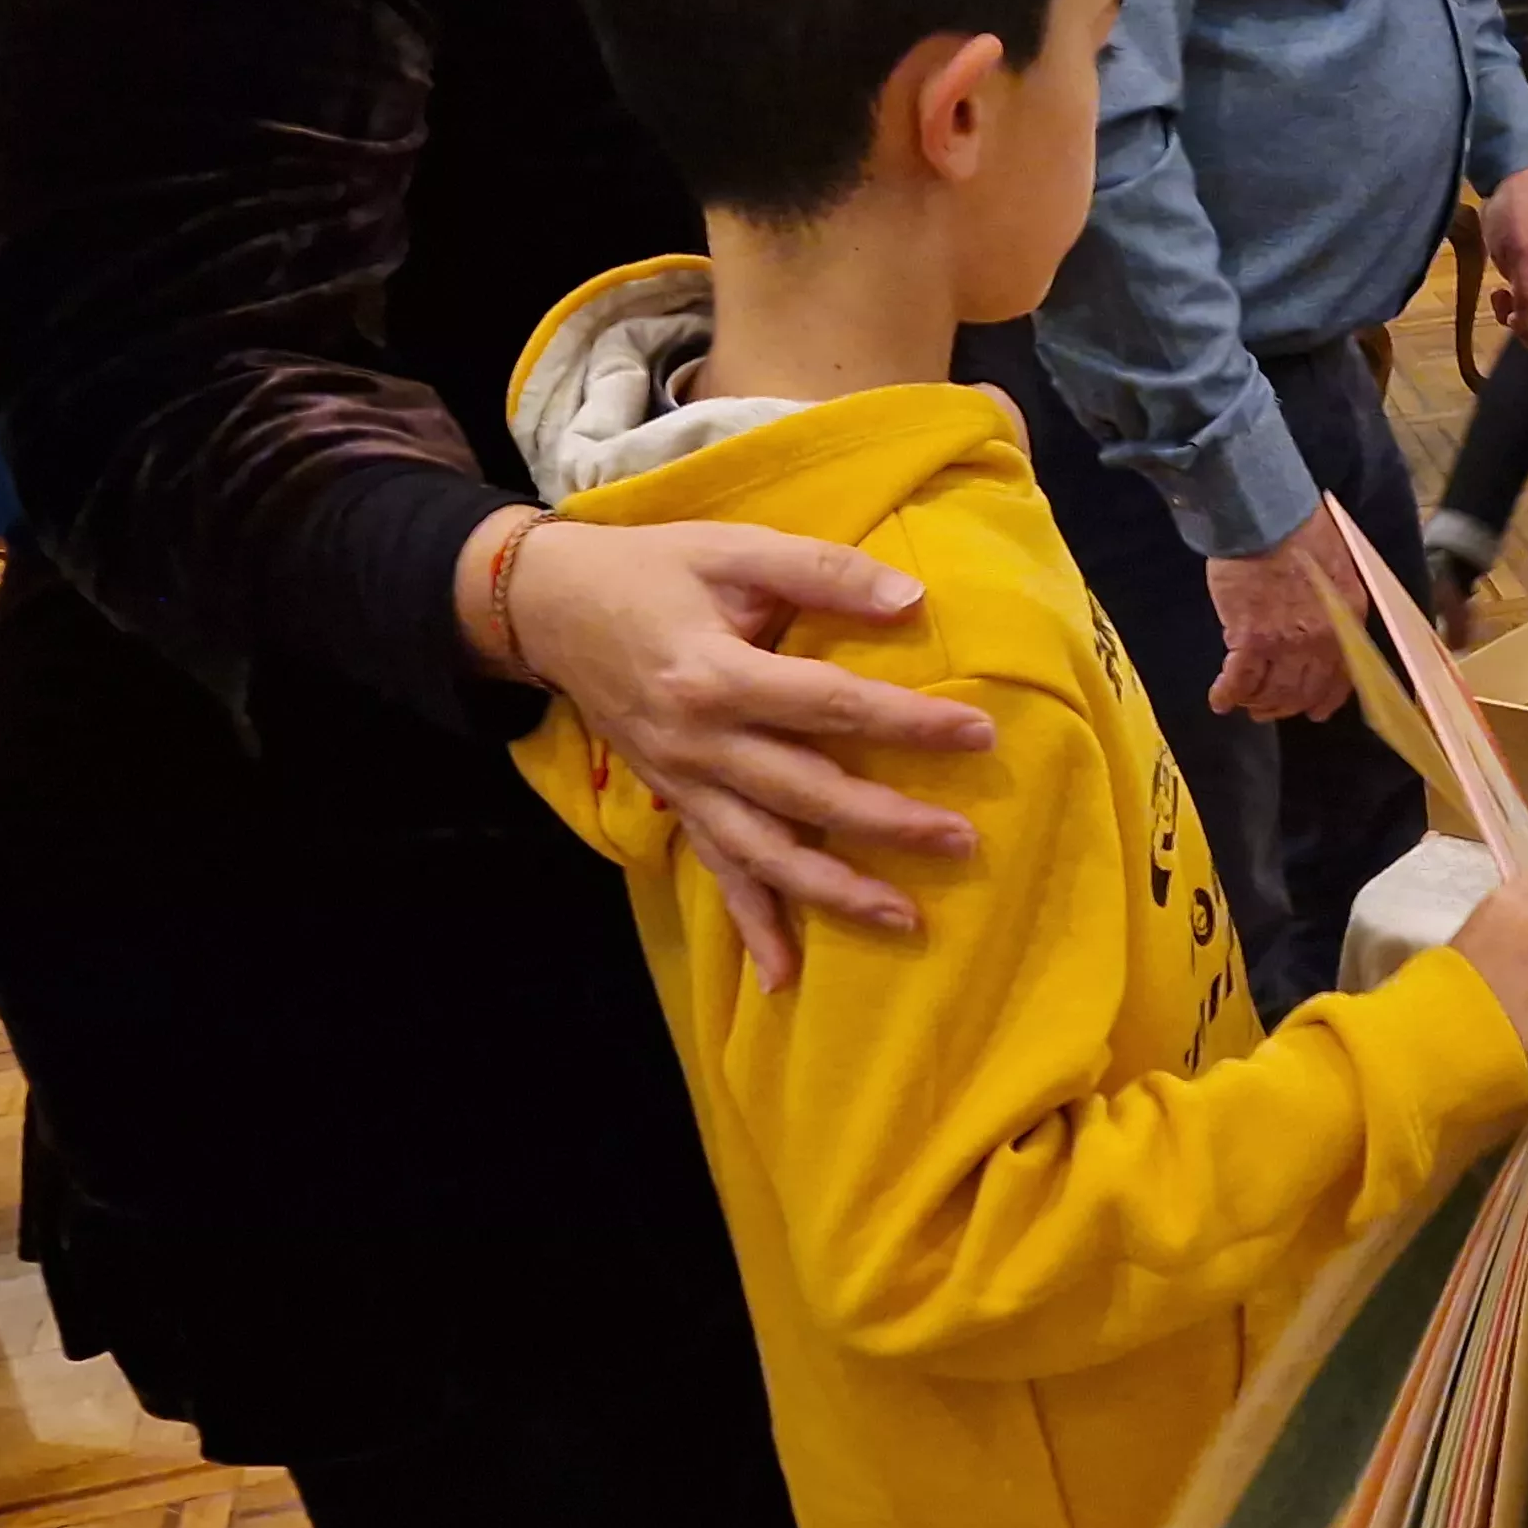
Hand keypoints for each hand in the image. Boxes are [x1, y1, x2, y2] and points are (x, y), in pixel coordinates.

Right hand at [481, 511, 993, 987]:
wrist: (548, 607)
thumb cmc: (652, 570)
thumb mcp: (734, 550)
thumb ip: (823, 573)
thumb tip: (913, 599)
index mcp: (715, 676)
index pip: (830, 706)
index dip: (906, 722)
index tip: (978, 733)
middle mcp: (698, 745)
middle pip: (805, 793)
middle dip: (886, 823)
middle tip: (962, 840)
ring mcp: (683, 784)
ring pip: (764, 853)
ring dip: (832, 892)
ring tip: (904, 919)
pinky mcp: (674, 804)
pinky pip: (716, 872)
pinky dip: (749, 926)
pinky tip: (783, 977)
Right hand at [1204, 511, 1365, 723]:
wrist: (1266, 515)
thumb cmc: (1298, 530)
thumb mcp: (1335, 570)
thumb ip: (1332, 606)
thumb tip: (1314, 630)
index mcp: (1349, 619)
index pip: (1343, 677)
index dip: (1325, 699)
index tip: (1313, 711)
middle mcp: (1324, 639)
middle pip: (1304, 690)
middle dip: (1284, 706)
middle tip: (1266, 708)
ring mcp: (1288, 642)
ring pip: (1273, 692)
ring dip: (1256, 702)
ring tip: (1244, 701)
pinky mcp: (1252, 639)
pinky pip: (1240, 681)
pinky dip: (1228, 695)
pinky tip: (1219, 700)